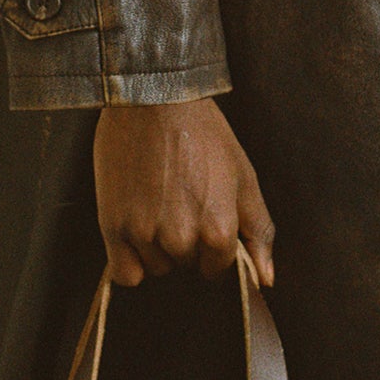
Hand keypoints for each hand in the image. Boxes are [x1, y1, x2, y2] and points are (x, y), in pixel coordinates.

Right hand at [92, 97, 275, 287]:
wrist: (154, 99)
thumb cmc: (205, 135)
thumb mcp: (244, 178)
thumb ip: (259, 232)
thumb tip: (267, 280)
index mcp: (219, 232)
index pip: (216, 269)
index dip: (210, 244)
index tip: (201, 214)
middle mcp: (182, 240)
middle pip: (184, 266)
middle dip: (184, 243)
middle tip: (177, 200)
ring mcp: (145, 236)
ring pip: (155, 268)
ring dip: (155, 248)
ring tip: (155, 203)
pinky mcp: (113, 227)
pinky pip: (124, 275)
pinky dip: (129, 260)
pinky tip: (135, 227)